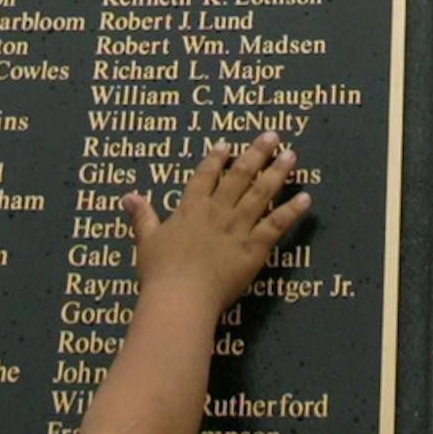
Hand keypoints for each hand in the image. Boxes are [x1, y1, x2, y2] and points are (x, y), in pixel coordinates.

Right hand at [123, 134, 308, 319]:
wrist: (181, 298)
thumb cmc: (160, 273)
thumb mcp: (146, 241)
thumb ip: (141, 217)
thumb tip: (127, 196)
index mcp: (191, 208)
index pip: (205, 175)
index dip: (216, 158)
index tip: (228, 143)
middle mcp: (218, 211)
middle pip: (240, 175)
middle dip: (256, 153)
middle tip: (272, 135)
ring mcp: (238, 227)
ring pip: (262, 193)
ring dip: (278, 173)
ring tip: (291, 155)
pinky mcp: (255, 247)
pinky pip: (277, 224)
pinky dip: (292, 210)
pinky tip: (306, 198)